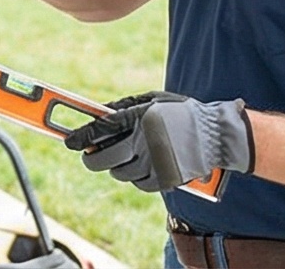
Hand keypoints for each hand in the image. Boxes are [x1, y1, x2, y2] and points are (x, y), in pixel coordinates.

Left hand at [63, 92, 254, 193]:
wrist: (215, 134)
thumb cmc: (181, 112)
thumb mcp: (151, 100)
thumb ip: (123, 107)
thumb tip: (98, 114)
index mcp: (138, 119)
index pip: (100, 130)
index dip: (80, 137)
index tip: (69, 142)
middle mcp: (143, 143)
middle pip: (102, 159)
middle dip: (91, 158)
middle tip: (89, 155)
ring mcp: (154, 164)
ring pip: (119, 173)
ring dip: (116, 166)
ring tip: (126, 155)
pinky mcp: (165, 180)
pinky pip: (138, 184)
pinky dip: (135, 177)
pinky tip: (142, 165)